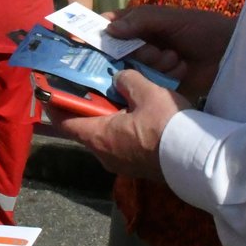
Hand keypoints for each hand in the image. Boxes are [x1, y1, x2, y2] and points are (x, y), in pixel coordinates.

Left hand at [51, 71, 190, 179]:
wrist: (198, 160)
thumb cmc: (166, 126)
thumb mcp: (147, 92)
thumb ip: (128, 80)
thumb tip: (120, 78)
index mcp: (99, 137)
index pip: (65, 122)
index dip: (55, 105)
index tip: (48, 91)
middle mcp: (104, 154)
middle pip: (85, 128)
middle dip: (85, 106)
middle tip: (88, 84)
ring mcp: (122, 163)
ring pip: (106, 135)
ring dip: (107, 116)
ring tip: (115, 93)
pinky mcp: (138, 166)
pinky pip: (122, 142)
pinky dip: (122, 126)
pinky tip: (135, 110)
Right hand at [105, 5, 236, 94]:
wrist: (229, 52)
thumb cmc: (200, 28)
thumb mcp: (170, 18)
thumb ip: (140, 20)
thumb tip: (109, 30)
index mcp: (141, 25)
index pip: (112, 28)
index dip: (100, 34)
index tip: (87, 40)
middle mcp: (142, 45)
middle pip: (121, 53)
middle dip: (139, 52)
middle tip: (154, 50)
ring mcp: (151, 66)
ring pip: (135, 69)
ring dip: (156, 64)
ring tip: (176, 58)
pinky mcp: (161, 84)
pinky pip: (149, 84)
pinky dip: (164, 77)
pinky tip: (180, 70)